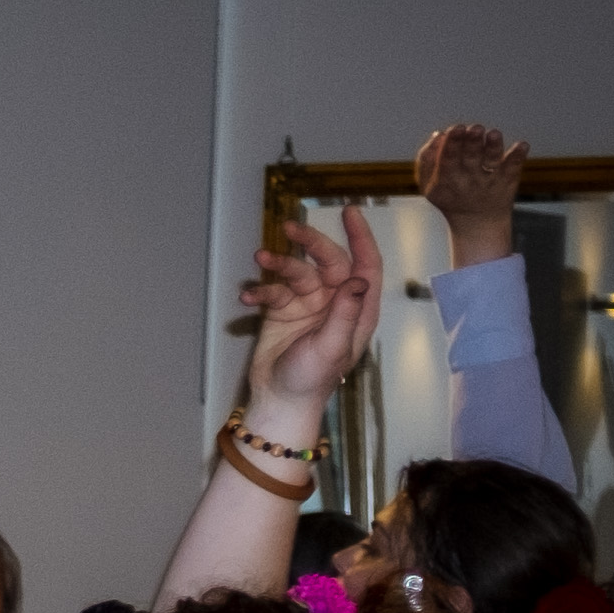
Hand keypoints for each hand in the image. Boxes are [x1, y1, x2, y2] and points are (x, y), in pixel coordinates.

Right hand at [235, 206, 381, 419]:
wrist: (279, 401)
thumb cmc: (311, 380)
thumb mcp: (331, 347)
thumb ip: (344, 313)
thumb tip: (358, 280)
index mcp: (357, 310)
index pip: (366, 265)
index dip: (361, 237)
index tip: (350, 211)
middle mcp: (335, 303)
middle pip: (328, 261)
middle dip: (310, 242)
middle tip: (289, 228)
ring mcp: (308, 306)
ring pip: (296, 273)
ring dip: (278, 264)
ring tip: (259, 259)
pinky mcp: (282, 313)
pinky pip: (272, 292)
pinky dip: (260, 291)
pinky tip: (247, 297)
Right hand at [414, 122, 528, 253]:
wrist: (478, 223)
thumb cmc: (450, 196)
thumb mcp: (429, 184)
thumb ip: (427, 159)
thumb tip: (439, 134)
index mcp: (446, 179)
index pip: (447, 159)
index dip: (452, 143)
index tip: (456, 128)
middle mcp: (468, 180)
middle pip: (470, 158)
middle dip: (472, 142)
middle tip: (475, 128)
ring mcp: (490, 180)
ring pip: (491, 161)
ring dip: (493, 147)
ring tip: (493, 134)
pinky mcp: (508, 180)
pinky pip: (513, 168)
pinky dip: (517, 157)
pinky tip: (523, 145)